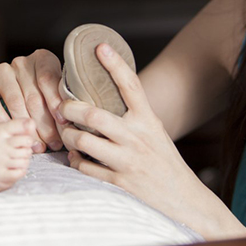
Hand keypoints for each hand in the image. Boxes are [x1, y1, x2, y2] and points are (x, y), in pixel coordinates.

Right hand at [0, 49, 64, 152]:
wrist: (5, 91)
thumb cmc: (37, 96)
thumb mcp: (52, 95)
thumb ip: (59, 103)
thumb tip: (66, 123)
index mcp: (42, 59)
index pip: (48, 80)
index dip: (55, 103)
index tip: (62, 123)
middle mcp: (21, 62)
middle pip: (33, 95)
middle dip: (44, 124)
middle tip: (51, 143)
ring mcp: (1, 69)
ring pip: (14, 100)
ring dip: (24, 126)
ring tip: (35, 144)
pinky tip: (9, 130)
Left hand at [58, 43, 211, 229]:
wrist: (182, 198)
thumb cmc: (164, 161)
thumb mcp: (154, 130)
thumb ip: (134, 114)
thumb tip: (106, 94)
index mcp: (147, 120)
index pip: (131, 85)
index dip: (115, 64)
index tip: (100, 47)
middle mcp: (137, 137)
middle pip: (93, 115)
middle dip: (70, 109)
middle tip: (63, 108)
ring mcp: (127, 161)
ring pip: (83, 141)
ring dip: (69, 136)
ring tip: (68, 134)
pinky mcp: (118, 182)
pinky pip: (85, 167)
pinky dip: (75, 161)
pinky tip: (76, 157)